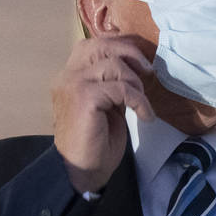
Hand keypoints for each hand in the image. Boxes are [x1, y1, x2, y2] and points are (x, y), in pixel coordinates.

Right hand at [52, 35, 153, 193]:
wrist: (82, 171)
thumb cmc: (95, 142)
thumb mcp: (107, 104)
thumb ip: (113, 83)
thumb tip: (137, 65)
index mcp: (70, 75)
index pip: (94, 44)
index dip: (121, 46)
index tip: (142, 61)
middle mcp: (67, 76)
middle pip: (101, 45)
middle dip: (130, 53)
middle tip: (149, 71)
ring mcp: (73, 84)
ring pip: (113, 65)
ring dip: (135, 83)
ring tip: (143, 104)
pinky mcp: (84, 97)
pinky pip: (121, 88)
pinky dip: (139, 100)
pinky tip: (145, 116)